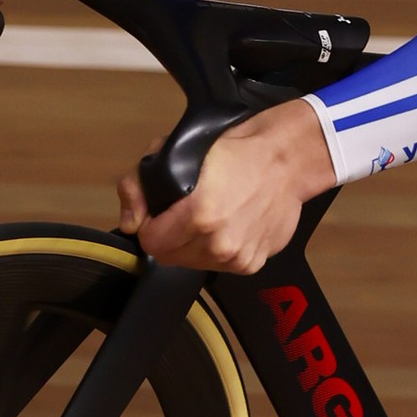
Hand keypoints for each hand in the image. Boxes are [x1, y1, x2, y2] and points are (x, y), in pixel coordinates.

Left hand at [117, 96, 332, 273]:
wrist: (285, 160)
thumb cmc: (237, 151)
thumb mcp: (176, 152)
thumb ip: (138, 187)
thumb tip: (130, 222)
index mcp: (199, 216)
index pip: (150, 243)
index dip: (150, 226)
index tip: (160, 214)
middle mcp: (219, 243)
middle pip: (169, 257)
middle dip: (169, 237)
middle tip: (185, 213)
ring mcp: (237, 257)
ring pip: (194, 264)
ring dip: (193, 246)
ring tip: (210, 218)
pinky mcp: (252, 263)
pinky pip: (221, 266)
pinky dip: (219, 250)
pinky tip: (229, 225)